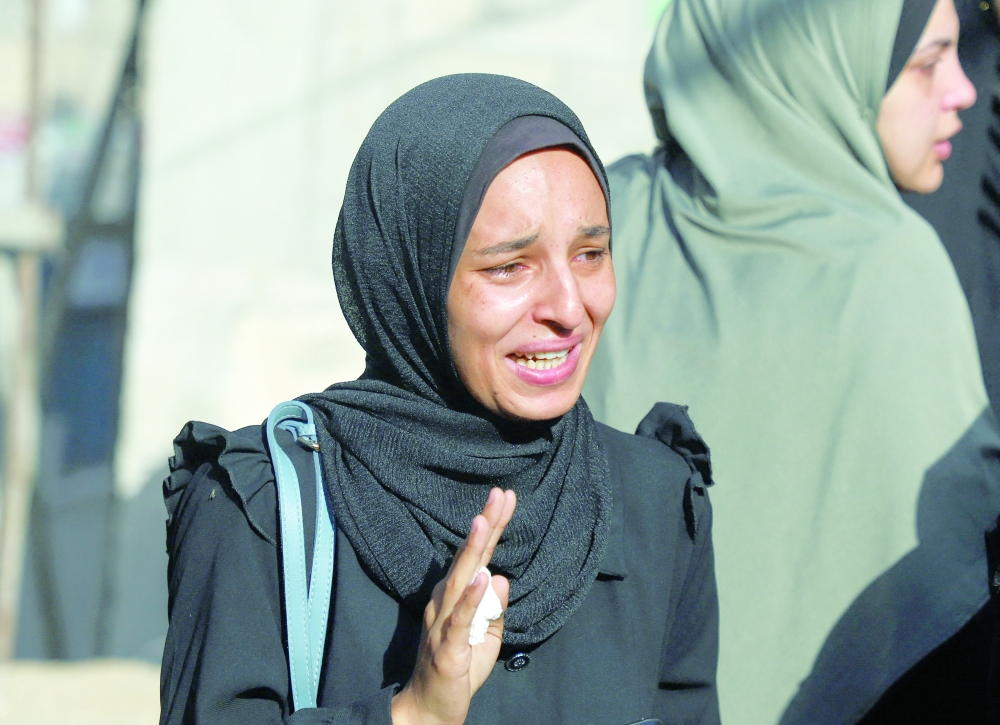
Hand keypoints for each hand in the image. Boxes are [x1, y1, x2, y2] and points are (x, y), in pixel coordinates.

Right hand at [391, 487, 516, 724]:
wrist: (429, 711)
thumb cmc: (458, 672)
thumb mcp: (487, 639)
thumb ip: (494, 609)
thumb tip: (500, 577)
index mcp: (454, 598)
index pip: (477, 556)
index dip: (491, 527)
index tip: (506, 498)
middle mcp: (444, 603)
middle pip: (467, 558)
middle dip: (485, 524)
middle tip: (499, 493)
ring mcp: (442, 624)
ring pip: (459, 580)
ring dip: (472, 550)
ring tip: (483, 521)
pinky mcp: (447, 648)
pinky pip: (459, 620)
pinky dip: (470, 598)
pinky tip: (481, 577)